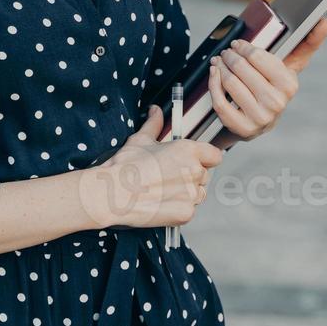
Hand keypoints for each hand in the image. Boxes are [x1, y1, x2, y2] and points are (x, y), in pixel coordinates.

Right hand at [85, 105, 222, 227]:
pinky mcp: (186, 213)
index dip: (204, 158)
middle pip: (203, 175)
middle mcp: (194, 172)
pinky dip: (178, 209)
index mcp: (188, 151)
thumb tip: (155, 112)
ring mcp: (192, 194)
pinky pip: (189, 210)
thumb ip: (154, 124)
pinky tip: (161, 203)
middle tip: (168, 177)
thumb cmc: (125, 168)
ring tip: (163, 191)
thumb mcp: (140, 139)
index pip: (214, 155)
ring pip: (198, 194)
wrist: (112, 194)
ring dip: (186, 193)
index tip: (194, 161)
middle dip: (190, 176)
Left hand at [207, 17, 326, 141]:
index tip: (238, 43)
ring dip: (219, 68)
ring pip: (230, 83)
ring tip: (219, 61)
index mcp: (289, 85)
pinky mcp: (242, 129)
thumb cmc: (275, 85)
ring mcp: (259, 118)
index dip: (244, 47)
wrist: (260, 121)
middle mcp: (276, 103)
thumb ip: (308, 43)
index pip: (258, 57)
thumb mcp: (291, 66)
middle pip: (241, 69)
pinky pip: (220, 102)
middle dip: (229, 56)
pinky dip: (213, 85)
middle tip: (225, 52)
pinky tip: (214, 76)